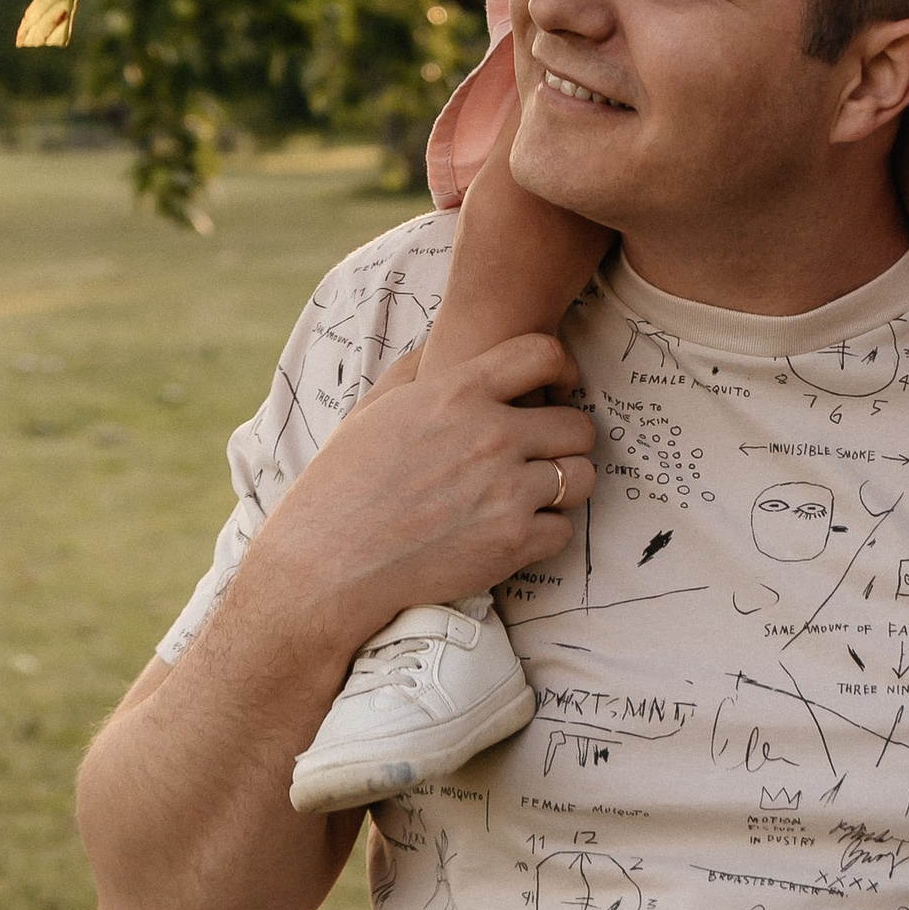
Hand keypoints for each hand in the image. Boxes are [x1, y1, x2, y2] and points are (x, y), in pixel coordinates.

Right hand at [248, 329, 596, 663]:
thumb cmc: (341, 484)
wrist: (327, 563)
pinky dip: (545, 533)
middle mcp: (491, 435)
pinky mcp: (513, 543)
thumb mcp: (373, 408)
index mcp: (458, 393)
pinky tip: (515, 532)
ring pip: (581, 477)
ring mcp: (506, 491)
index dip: (560, 369)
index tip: (556, 387)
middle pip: (577, 424)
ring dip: (564, 486)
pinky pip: (563, 530)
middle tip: (544, 453)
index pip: (544, 354)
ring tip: (537, 494)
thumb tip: (442, 346)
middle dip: (565, 438)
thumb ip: (416, 369)